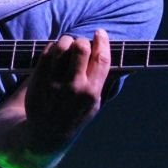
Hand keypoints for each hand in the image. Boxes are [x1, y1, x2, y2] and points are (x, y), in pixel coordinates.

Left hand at [23, 29, 110, 151]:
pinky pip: (47, 52)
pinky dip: (53, 47)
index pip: (101, 58)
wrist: (46, 133)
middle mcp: (73, 87)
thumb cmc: (75, 115)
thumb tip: (129, 65)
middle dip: (83, 41)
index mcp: (92, 93)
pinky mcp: (38, 79)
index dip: (102, 41)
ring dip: (67, 41)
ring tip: (68, 47)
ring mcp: (54, 82)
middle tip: (81, 44)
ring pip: (62, 46)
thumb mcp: (95, 104)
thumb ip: (106, 82)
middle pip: (81, 47)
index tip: (100, 33)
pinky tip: (56, 53)